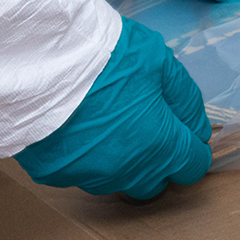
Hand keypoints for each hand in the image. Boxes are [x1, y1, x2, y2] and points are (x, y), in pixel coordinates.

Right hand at [14, 17, 211, 198]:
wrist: (42, 61)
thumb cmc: (108, 57)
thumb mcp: (161, 63)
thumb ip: (186, 100)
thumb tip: (197, 127)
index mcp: (161, 145)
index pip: (193, 167)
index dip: (193, 147)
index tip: (183, 131)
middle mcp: (129, 171)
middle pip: (156, 182)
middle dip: (158, 160)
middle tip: (145, 124)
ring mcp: (90, 176)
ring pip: (117, 180)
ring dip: (121, 159)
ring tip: (106, 121)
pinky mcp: (56, 174)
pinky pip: (81, 172)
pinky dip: (84, 154)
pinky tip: (76, 125)